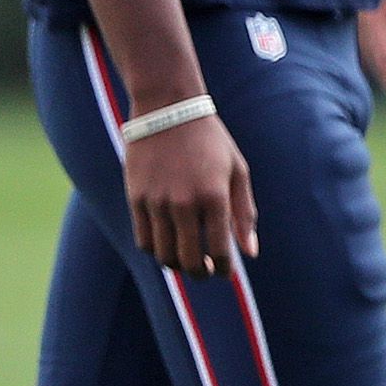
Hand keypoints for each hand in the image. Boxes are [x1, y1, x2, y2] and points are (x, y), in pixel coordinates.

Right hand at [126, 112, 257, 279]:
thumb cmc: (211, 143)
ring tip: (186, 261)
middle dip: (200, 273)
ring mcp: (156, 202)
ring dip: (176, 265)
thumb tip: (250, 252)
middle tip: (205, 272)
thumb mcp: (238, 172)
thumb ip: (244, 213)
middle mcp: (184, 203)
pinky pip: (143, 239)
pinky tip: (167, 246)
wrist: (170, 112)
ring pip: (163, 254)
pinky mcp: (135, 198)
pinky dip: (156, 250)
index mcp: (215, 197)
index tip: (225, 272)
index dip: (223, 268)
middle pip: (188, 259)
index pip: (220, 250)